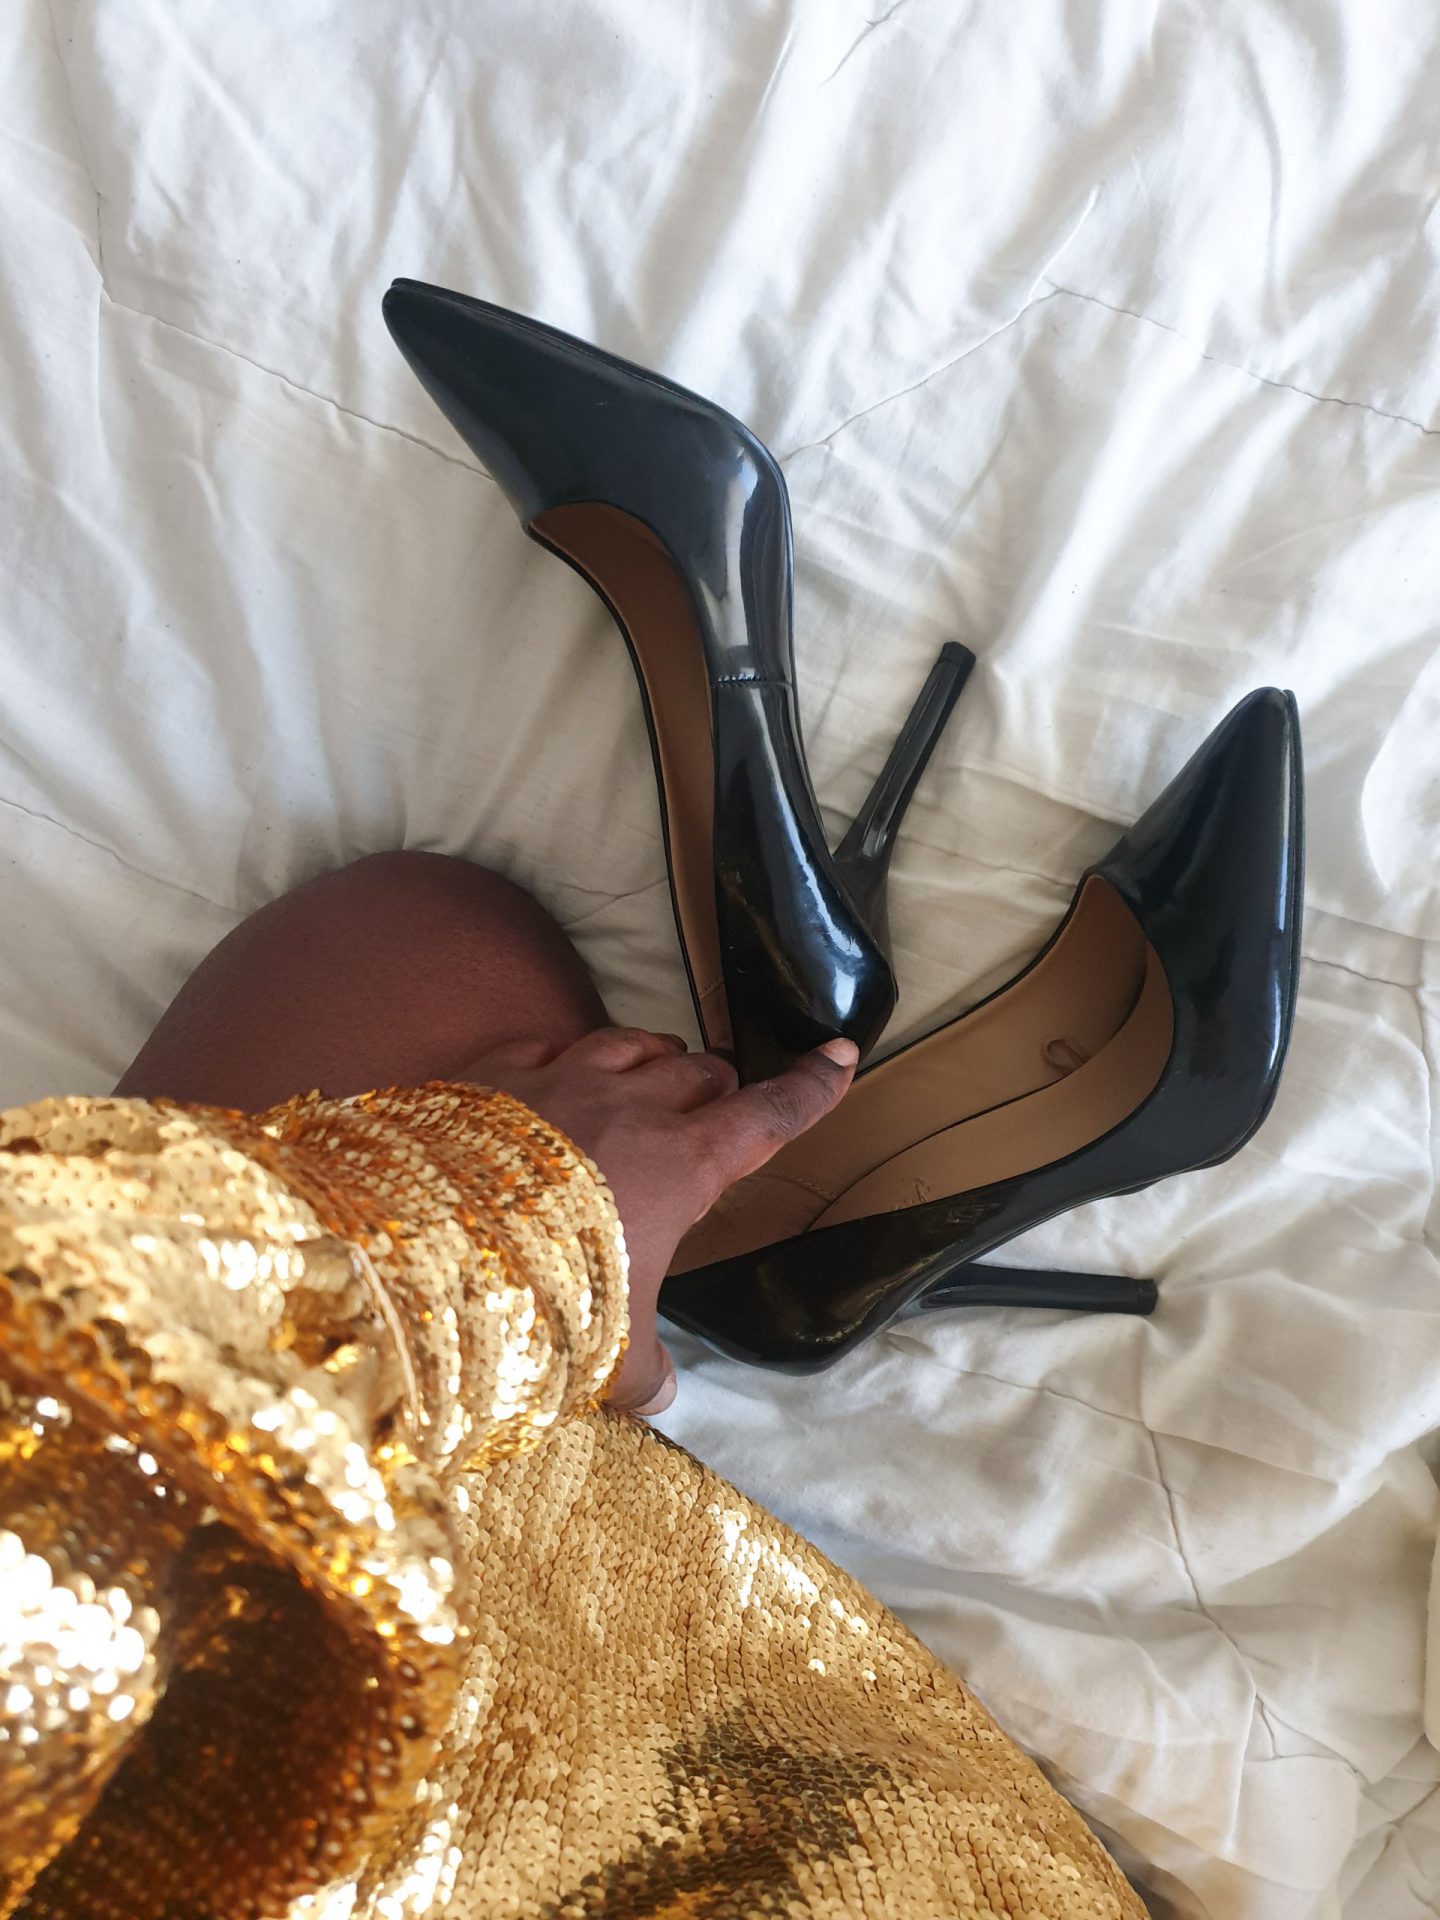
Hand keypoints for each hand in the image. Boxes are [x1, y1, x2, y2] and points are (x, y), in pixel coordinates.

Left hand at [457, 1027, 857, 1413]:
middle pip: (702, 1071)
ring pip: (633, 1042)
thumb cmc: (539, 1306)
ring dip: (655, 1059)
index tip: (842, 1054)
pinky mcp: (496, 1069)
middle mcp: (633, 1106)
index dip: (813, 1087)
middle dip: (720, 1087)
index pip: (770, 1115)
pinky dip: (567, 1055)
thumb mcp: (612, 1359)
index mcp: (683, 1165)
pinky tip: (557, 1071)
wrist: (423, 1252)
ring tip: (655, 1073)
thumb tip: (662, 1398)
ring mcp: (562, 1076)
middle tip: (717, 1109)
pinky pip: (551, 1041)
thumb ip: (647, 1374)